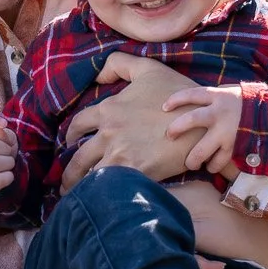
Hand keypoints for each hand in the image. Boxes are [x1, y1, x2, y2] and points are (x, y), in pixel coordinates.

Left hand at [59, 54, 196, 191]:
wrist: (202, 121)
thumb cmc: (178, 95)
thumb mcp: (148, 69)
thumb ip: (120, 64)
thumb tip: (98, 76)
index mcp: (109, 109)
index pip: (78, 124)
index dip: (71, 136)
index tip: (70, 144)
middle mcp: (109, 133)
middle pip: (77, 158)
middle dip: (69, 173)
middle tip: (65, 184)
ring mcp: (120, 154)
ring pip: (89, 176)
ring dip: (79, 188)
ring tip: (75, 199)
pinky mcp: (134, 172)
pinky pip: (108, 188)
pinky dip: (99, 197)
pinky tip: (98, 204)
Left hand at [162, 84, 244, 174]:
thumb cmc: (251, 102)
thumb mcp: (232, 93)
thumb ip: (215, 98)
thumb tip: (196, 102)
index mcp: (219, 96)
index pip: (191, 95)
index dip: (176, 100)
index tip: (164, 107)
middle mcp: (220, 113)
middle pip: (190, 120)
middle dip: (176, 128)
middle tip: (169, 136)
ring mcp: (227, 132)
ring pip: (202, 149)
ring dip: (193, 158)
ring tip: (191, 163)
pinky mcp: (235, 146)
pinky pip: (220, 160)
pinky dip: (214, 165)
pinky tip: (210, 167)